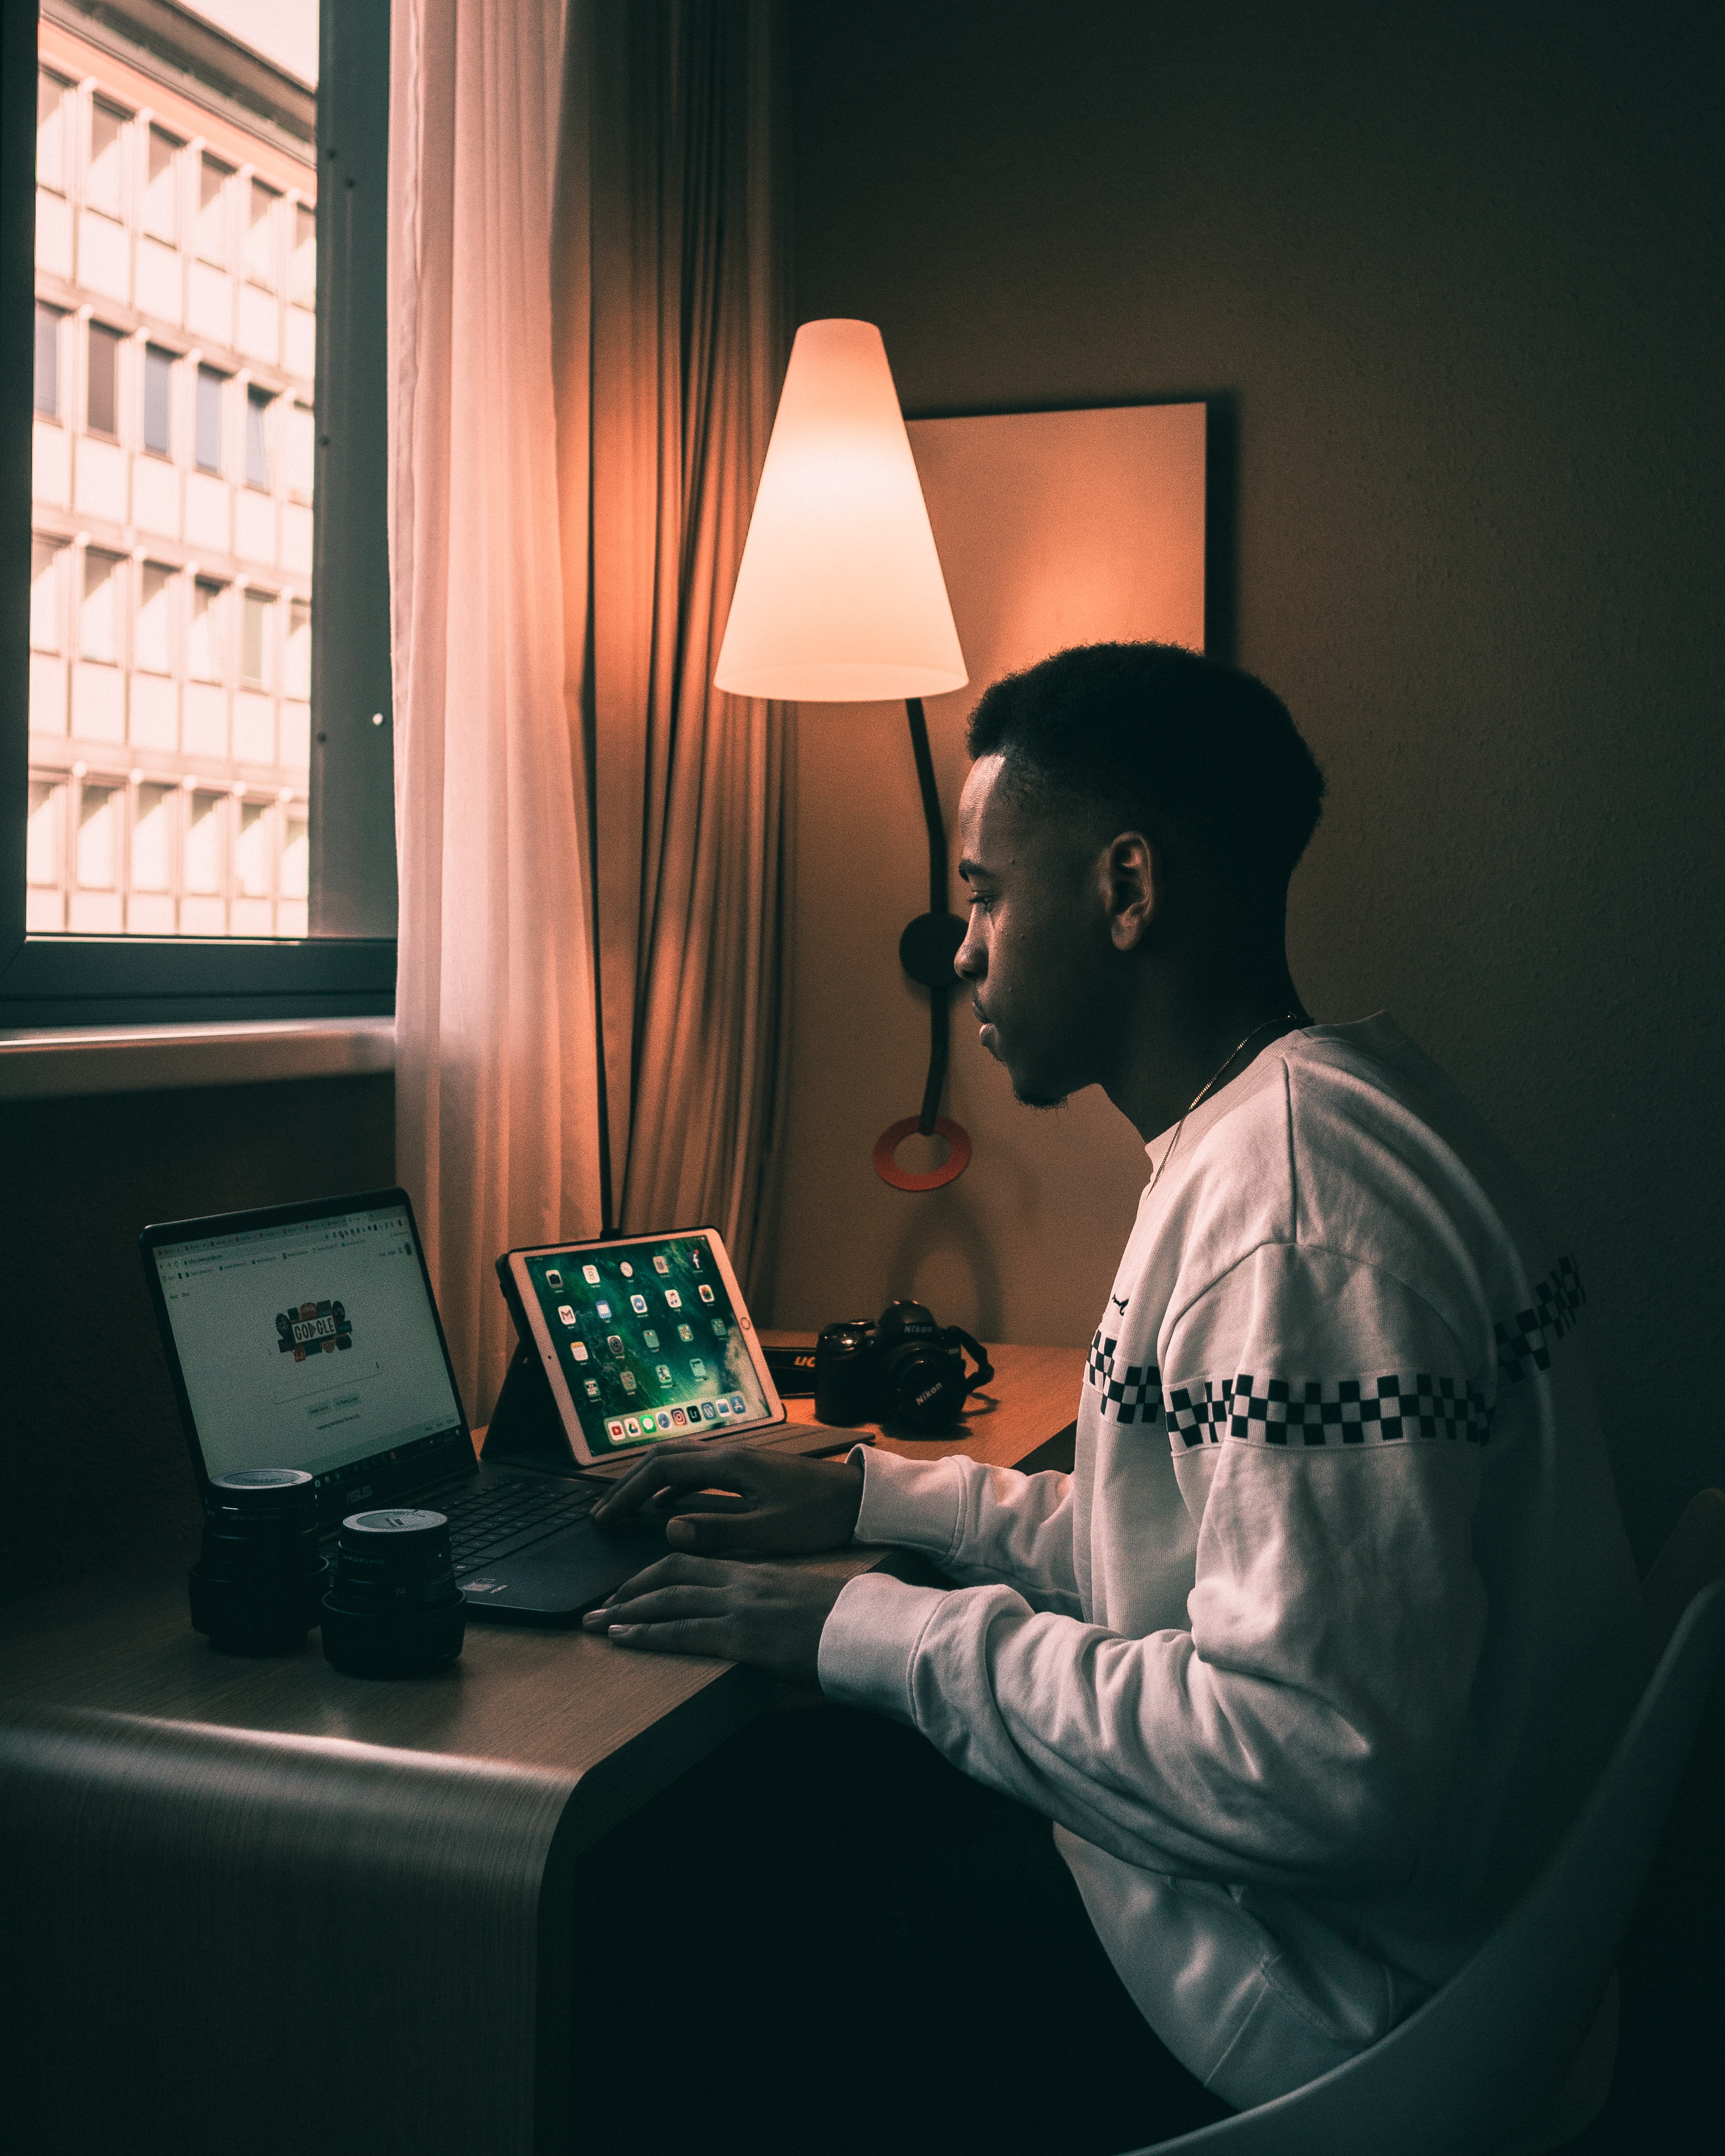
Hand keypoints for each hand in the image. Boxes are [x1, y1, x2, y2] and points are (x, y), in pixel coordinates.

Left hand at [580, 1555, 846, 1681]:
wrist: (876, 1631)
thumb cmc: (850, 1625)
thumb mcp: (805, 1608)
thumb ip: (776, 1611)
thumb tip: (763, 1630)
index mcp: (759, 1573)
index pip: (694, 1564)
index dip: (655, 1574)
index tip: (630, 1589)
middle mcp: (744, 1582)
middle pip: (671, 1574)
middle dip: (628, 1590)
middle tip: (598, 1606)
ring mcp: (741, 1607)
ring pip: (669, 1599)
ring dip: (625, 1612)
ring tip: (595, 1624)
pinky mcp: (743, 1636)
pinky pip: (682, 1632)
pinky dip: (646, 1634)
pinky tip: (623, 1638)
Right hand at [591, 1441, 863, 1554]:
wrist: (860, 1499)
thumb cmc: (820, 1516)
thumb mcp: (768, 1530)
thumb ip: (716, 1529)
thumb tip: (667, 1527)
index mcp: (730, 1464)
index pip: (661, 1469)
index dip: (627, 1493)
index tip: (604, 1517)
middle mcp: (729, 1453)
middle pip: (662, 1457)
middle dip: (627, 1483)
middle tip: (603, 1513)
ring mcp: (738, 1459)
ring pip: (678, 1461)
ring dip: (647, 1482)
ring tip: (624, 1512)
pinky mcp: (747, 1469)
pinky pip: (696, 1471)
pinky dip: (671, 1486)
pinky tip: (666, 1509)